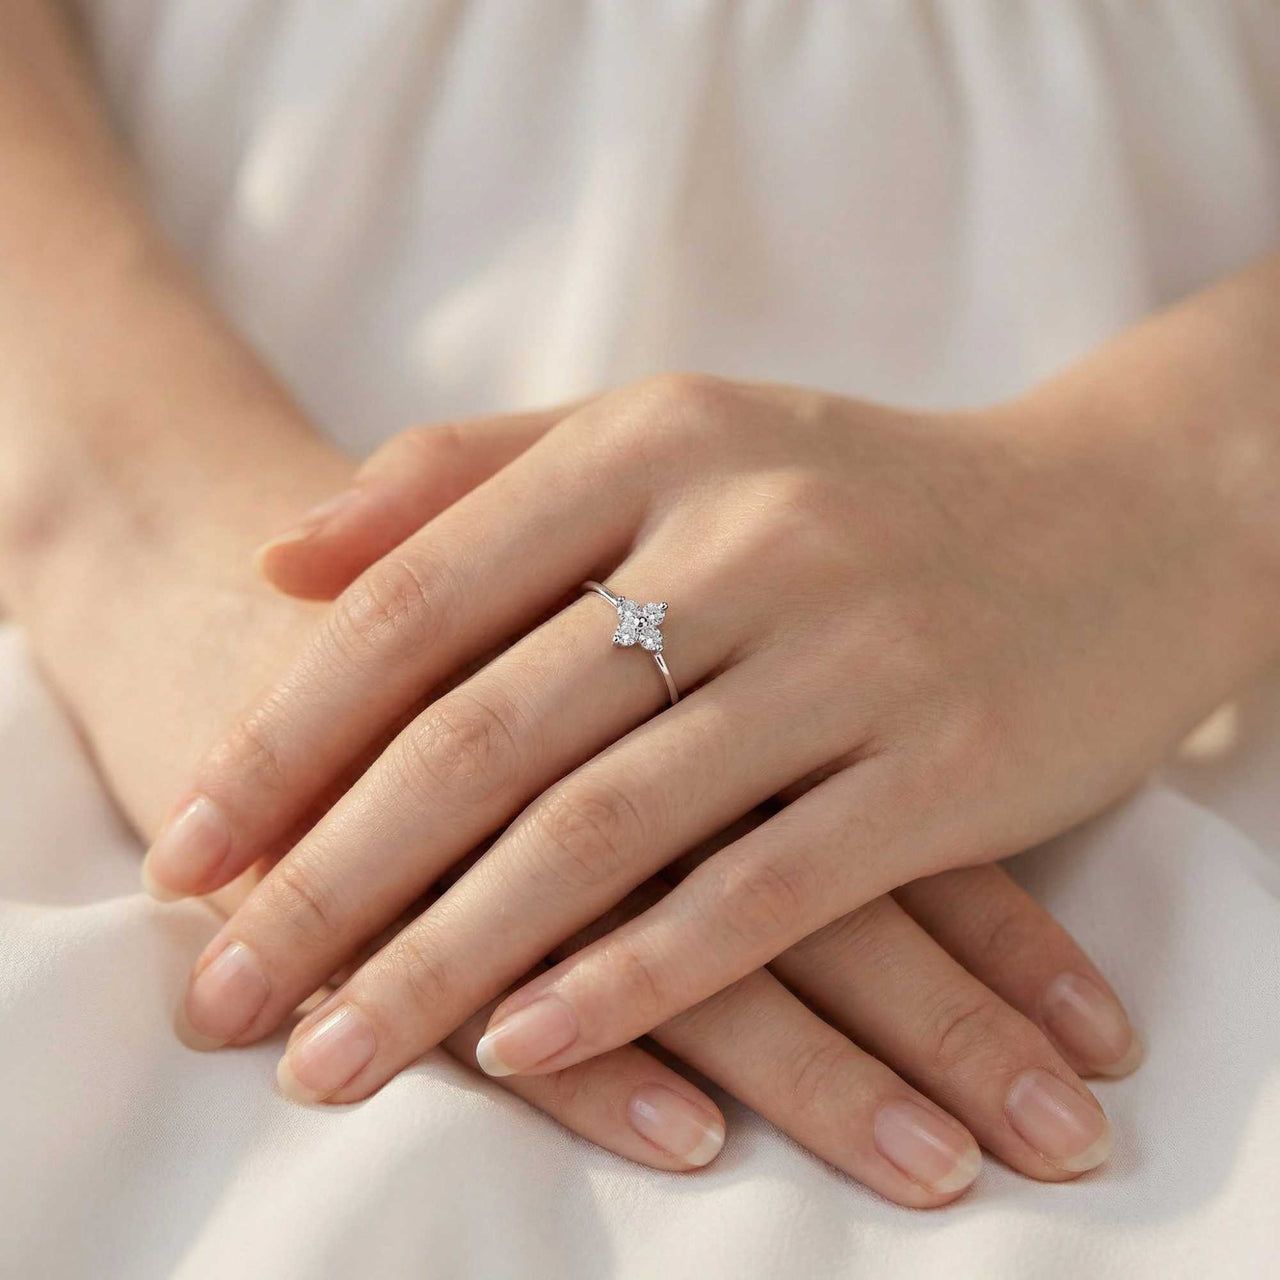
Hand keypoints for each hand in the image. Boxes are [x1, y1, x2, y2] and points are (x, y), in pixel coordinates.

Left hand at [260, 421, 1143, 1193]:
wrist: (1114, 517)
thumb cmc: (858, 488)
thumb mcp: (674, 435)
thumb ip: (475, 474)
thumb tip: (287, 553)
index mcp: (657, 441)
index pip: (419, 601)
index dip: (287, 736)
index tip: (186, 852)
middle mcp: (748, 536)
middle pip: (487, 731)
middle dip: (331, 879)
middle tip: (216, 996)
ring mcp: (853, 654)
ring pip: (604, 831)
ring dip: (448, 961)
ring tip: (330, 1057)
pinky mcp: (945, 772)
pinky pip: (758, 894)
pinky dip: (632, 979)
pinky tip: (524, 1047)